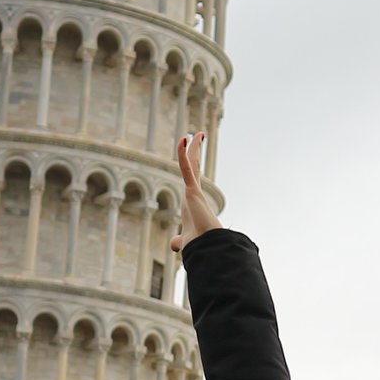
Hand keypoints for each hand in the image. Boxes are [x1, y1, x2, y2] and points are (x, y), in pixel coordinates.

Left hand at [170, 132, 221, 252]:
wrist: (205, 247)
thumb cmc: (198, 245)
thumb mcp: (184, 240)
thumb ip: (178, 240)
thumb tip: (175, 244)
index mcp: (192, 200)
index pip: (191, 177)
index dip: (192, 163)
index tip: (194, 154)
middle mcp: (193, 193)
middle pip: (194, 166)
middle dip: (195, 150)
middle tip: (199, 136)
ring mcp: (193, 190)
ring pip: (192, 163)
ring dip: (194, 147)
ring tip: (197, 133)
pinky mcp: (192, 190)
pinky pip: (186, 167)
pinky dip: (184, 153)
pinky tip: (184, 139)